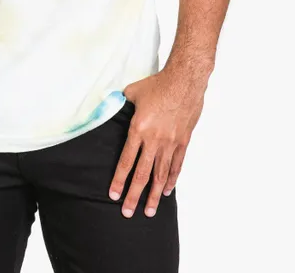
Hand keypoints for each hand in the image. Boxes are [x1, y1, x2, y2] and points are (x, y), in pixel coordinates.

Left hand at [108, 68, 206, 217]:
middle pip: (142, 174)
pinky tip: (166, 190)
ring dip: (154, 194)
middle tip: (127, 212)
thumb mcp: (132, 92)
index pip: (126, 161)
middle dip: (134, 195)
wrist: (184, 81)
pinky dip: (171, 179)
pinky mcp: (182, 141)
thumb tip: (110, 105)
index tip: (113, 195)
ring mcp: (170, 143)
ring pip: (160, 175)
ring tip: (150, 211)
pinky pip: (176, 165)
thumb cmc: (158, 85)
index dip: (119, 180)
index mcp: (138, 130)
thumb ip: (121, 103)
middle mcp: (154, 140)